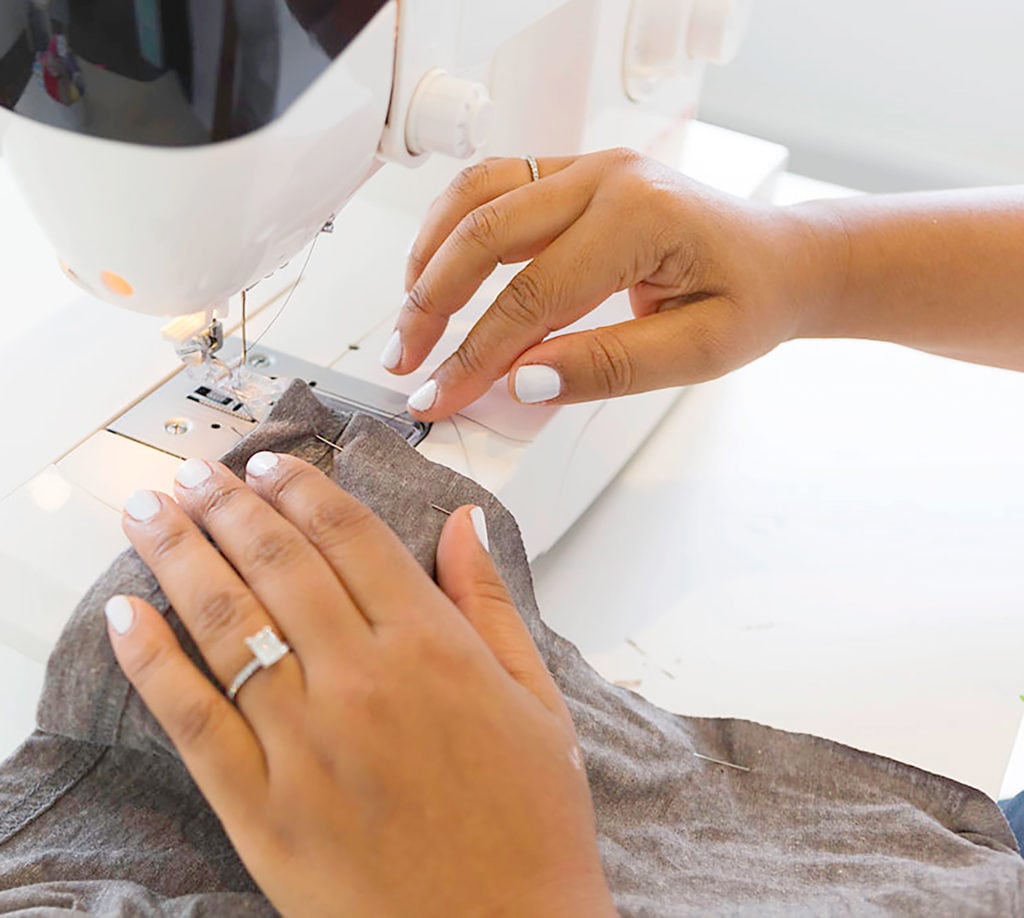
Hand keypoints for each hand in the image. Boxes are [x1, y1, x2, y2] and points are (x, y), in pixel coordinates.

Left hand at [105, 456, 613, 916]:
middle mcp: (363, 681)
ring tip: (149, 512)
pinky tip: (125, 616)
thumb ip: (491, 602)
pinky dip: (152, 660)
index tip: (270, 466)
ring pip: (226, 623)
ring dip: (178, 554)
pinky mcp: (262, 808)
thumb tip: (468, 524)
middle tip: (197, 473)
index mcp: (433, 649)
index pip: (350, 537)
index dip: (302, 491)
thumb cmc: (529, 824)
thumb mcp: (537, 700)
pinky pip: (193, 719)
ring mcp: (305, 744)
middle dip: (227, 504)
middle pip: (277, 562)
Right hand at [387, 148, 825, 419]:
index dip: (476, 355)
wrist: (780, 260)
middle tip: (404, 361)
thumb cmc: (751, 299)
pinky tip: (436, 268)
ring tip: (408, 316)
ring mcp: (588, 168)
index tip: (440, 397)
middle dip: (432, 305)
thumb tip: (523, 381)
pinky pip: (495, 186)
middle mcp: (607, 177)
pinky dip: (453, 227)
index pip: (534, 296)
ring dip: (430, 257)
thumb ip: (609, 365)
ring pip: (477, 195)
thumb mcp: (697, 351)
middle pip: (486, 234)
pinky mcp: (575, 176)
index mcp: (642, 216)